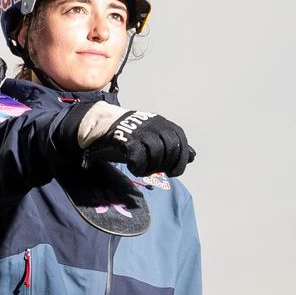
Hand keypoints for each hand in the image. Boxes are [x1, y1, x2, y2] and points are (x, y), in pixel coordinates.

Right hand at [59, 102, 195, 176]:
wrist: (101, 124)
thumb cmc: (130, 135)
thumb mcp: (154, 137)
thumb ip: (172, 146)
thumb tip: (193, 155)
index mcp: (161, 123)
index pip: (179, 139)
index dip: (180, 157)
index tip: (173, 171)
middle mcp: (152, 124)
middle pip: (170, 147)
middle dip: (166, 164)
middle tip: (156, 171)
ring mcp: (138, 130)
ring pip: (155, 153)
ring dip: (151, 167)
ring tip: (143, 169)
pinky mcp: (124, 138)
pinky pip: (138, 156)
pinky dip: (138, 167)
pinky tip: (133, 167)